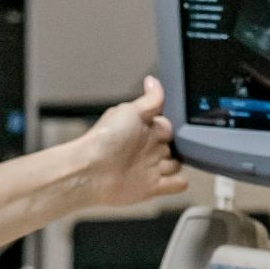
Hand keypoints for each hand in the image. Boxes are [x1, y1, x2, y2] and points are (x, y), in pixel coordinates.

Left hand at [80, 76, 188, 207]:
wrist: (91, 170)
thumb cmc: (105, 138)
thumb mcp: (131, 111)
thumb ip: (150, 100)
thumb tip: (153, 81)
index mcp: (144, 129)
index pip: (169, 126)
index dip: (172, 127)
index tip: (176, 127)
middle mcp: (147, 148)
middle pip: (174, 146)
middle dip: (178, 146)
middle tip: (177, 147)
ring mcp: (150, 168)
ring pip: (176, 165)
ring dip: (177, 164)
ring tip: (171, 162)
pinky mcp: (151, 187)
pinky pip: (174, 185)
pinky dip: (178, 183)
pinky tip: (176, 179)